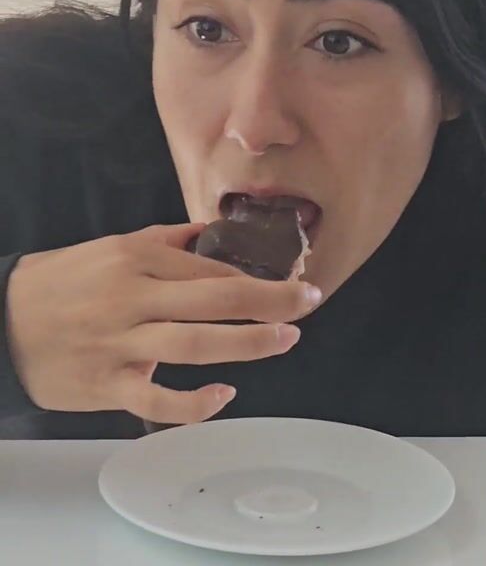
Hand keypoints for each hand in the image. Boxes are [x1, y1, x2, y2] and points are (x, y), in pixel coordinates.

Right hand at [6, 223, 319, 424]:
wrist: (2, 318)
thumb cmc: (64, 280)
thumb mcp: (113, 245)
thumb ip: (167, 239)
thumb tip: (212, 230)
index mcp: (138, 258)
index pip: (210, 268)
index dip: (257, 277)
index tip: (292, 282)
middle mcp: (134, 296)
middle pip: (215, 298)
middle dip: (271, 301)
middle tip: (309, 301)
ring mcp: (121, 342)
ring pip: (195, 344)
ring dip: (248, 343)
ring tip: (285, 339)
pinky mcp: (106, 383)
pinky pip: (156, 397)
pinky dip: (193, 401)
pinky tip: (224, 395)